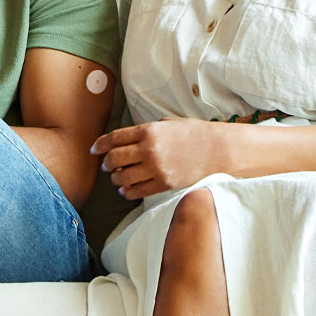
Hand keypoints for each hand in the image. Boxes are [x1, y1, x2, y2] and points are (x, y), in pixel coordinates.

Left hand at [91, 118, 239, 199]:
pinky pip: (137, 191)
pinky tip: (126, 189)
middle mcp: (149, 149)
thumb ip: (146, 130)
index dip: (100, 145)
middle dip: (106, 163)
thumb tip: (127, 138)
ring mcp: (156, 168)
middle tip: (106, 165)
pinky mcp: (164, 183)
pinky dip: (127, 191)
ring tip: (117, 177)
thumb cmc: (195, 134)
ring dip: (115, 178)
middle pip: (114, 158)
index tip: (95, 149)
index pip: (113, 138)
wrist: (220, 150)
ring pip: (122, 176)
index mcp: (148, 131)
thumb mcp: (168, 124)